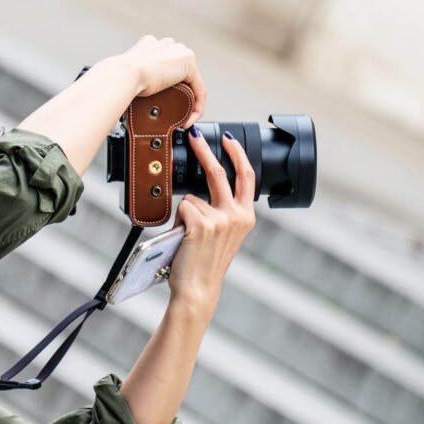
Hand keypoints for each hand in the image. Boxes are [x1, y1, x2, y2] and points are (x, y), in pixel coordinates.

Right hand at [121, 35, 205, 128]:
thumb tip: (141, 91)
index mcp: (150, 45)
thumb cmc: (120, 77)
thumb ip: (138, 77)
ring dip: (189, 102)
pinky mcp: (188, 64)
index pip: (166, 66)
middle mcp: (167, 45)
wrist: (123, 75)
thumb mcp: (130, 75)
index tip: (161, 103)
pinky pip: (199, 89)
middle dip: (179, 94)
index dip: (166, 86)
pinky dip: (196, 107)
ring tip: (181, 118)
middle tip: (172, 113)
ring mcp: (179, 52)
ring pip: (191, 81)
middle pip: (180, 73)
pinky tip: (188, 119)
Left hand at [168, 128, 256, 309]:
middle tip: (194, 135)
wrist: (198, 288)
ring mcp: (220, 219)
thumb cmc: (206, 262)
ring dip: (185, 211)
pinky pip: (182, 207)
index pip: (247, 177)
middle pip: (220, 172)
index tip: (228, 138)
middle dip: (204, 150)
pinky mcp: (201, 224)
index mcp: (246, 216)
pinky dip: (177, 219)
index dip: (237, 154)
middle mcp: (237, 216)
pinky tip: (183, 237)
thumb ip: (221, 211)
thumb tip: (201, 189)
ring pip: (192, 196)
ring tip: (188, 234)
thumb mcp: (224, 234)